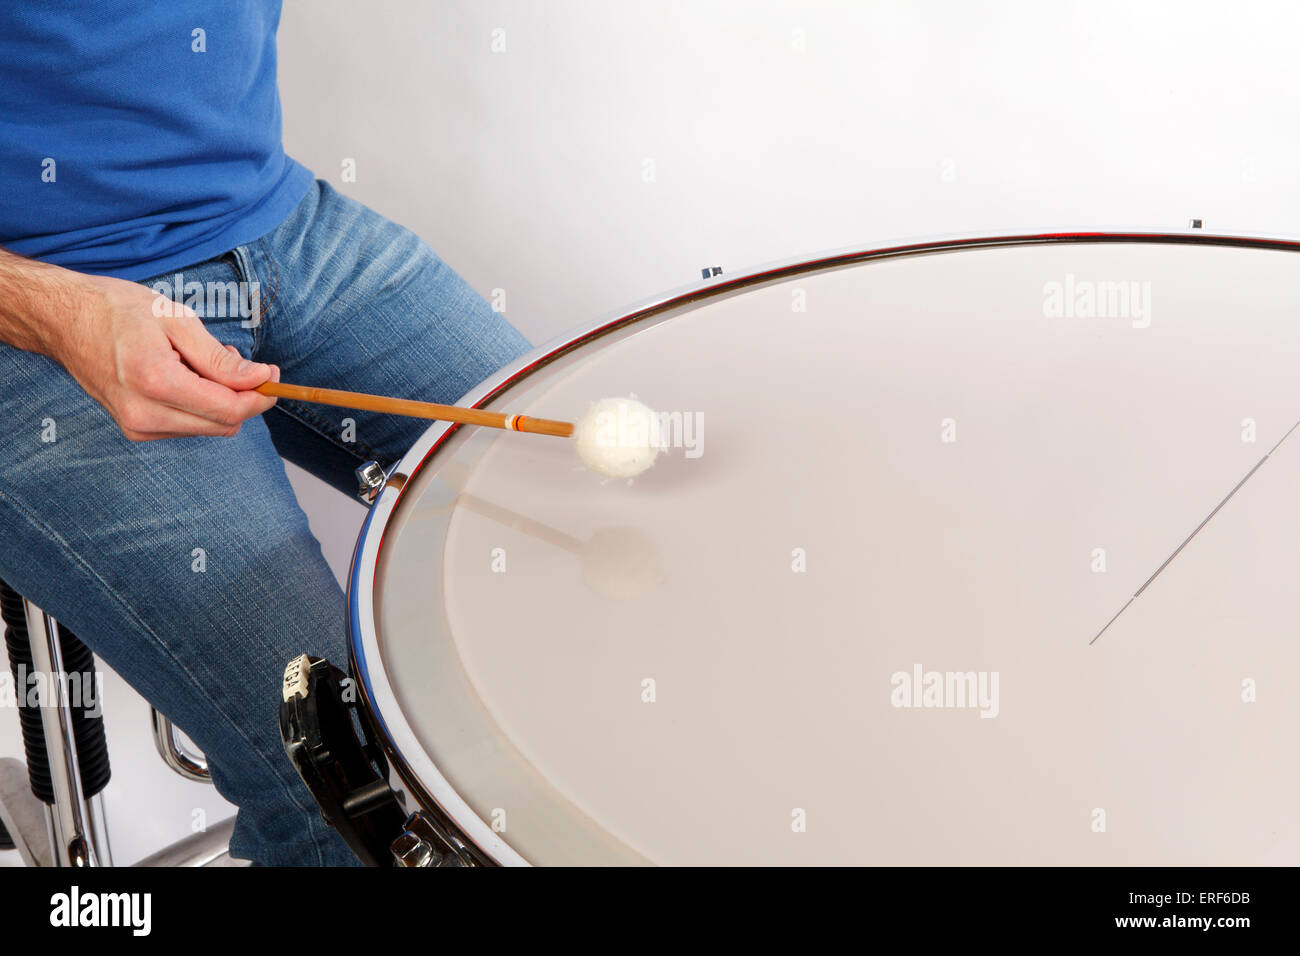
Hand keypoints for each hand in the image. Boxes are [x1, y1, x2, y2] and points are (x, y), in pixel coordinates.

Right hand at [52, 273, 280, 440]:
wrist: (64, 320)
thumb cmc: (118, 310)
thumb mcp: (176, 319)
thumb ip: (220, 357)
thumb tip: (260, 379)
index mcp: (156, 381)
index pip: (229, 409)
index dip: (260, 395)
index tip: (272, 374)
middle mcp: (144, 413)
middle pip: (223, 424)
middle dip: (242, 396)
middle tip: (233, 357)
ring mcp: (137, 426)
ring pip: (209, 428)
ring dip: (219, 399)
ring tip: (199, 359)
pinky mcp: (136, 429)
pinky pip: (189, 427)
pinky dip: (200, 405)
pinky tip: (185, 375)